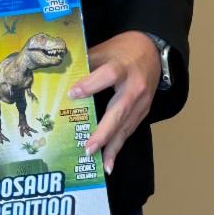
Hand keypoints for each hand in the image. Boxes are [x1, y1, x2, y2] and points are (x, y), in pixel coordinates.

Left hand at [69, 32, 160, 174]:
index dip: (90, 85)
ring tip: (100, 164)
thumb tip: (60, 75)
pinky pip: (129, 131)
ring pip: (126, 127)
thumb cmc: (123, 50)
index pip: (108, 75)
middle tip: (88, 147)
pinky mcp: (143, 113)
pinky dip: (118, 147)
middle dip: (104, 132)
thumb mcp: (104, 50)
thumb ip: (85, 63)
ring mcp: (141, 103)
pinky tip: (108, 163)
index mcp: (123, 67)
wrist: (152, 52)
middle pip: (120, 111)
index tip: (72, 94)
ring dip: (112, 147)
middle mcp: (134, 87)